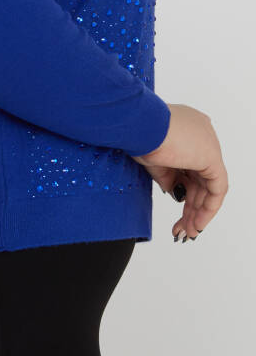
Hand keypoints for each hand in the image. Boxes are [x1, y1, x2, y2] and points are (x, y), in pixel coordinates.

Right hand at [131, 103, 228, 241]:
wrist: (138, 125)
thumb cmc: (138, 135)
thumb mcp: (153, 161)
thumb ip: (168, 176)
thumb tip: (175, 192)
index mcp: (187, 129)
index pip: (190, 165)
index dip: (184, 189)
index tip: (176, 204)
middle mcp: (201, 134)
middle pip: (199, 177)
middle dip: (191, 206)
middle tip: (181, 227)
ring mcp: (208, 143)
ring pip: (207, 185)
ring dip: (197, 211)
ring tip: (186, 230)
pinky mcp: (211, 156)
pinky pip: (216, 188)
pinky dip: (207, 208)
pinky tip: (196, 222)